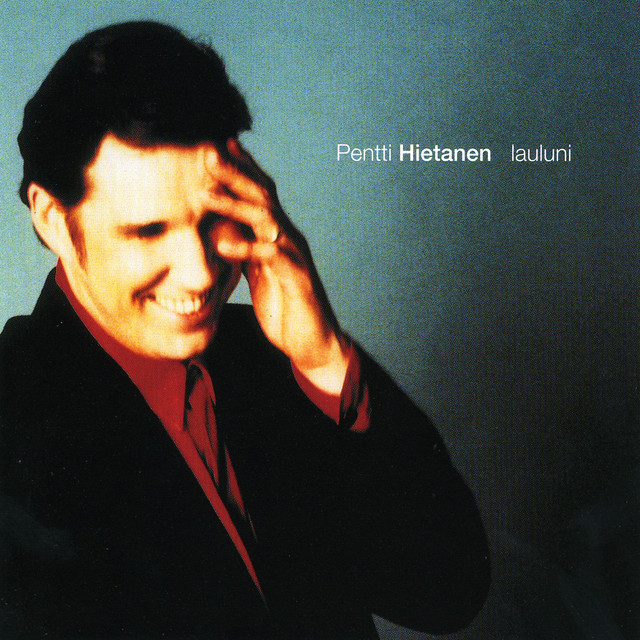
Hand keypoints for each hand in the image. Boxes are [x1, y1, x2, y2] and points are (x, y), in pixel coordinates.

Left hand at [203, 139, 348, 394]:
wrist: (313, 341)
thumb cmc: (284, 306)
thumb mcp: (258, 274)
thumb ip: (244, 250)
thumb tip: (222, 231)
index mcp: (277, 236)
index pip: (260, 195)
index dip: (242, 170)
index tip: (218, 147)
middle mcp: (288, 238)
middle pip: (263, 196)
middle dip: (236, 173)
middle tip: (210, 152)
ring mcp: (294, 256)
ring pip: (266, 220)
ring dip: (234, 204)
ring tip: (205, 194)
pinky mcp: (297, 278)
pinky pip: (272, 257)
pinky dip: (247, 248)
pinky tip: (224, 245)